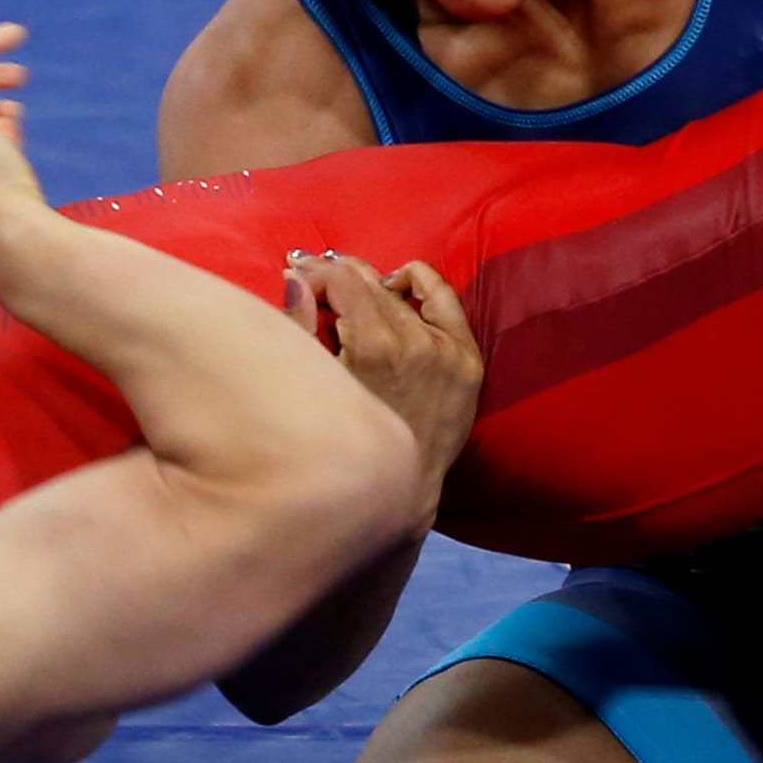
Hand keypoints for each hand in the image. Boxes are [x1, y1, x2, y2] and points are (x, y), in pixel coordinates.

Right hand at [286, 251, 479, 492]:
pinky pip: (445, 299)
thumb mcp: (313, 385)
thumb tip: (295, 279)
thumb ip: (298, 328)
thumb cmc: (342, 440)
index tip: (297, 271)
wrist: (397, 490)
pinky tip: (398, 284)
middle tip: (313, 272)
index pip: (343, 281)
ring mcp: (445, 349)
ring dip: (372, 283)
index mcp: (372, 347)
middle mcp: (413, 341)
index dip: (314, 272)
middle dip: (335, 274)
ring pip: (400, 293)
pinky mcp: (467, 360)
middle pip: (369, 283)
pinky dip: (420, 283)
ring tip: (350, 285)